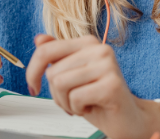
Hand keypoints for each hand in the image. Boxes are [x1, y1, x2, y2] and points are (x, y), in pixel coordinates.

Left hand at [26, 34, 159, 138]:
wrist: (127, 119)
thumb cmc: (98, 98)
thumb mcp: (72, 76)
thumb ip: (57, 56)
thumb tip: (39, 39)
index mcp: (87, 43)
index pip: (46, 50)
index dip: (33, 71)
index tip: (33, 87)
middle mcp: (99, 49)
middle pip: (53, 72)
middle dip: (56, 94)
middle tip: (73, 101)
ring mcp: (107, 65)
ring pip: (60, 84)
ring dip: (66, 103)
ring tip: (81, 104)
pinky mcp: (112, 84)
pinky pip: (75, 98)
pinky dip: (77, 109)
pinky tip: (90, 107)